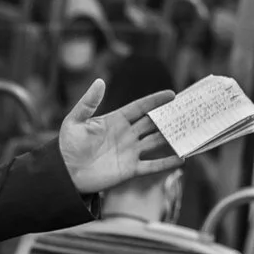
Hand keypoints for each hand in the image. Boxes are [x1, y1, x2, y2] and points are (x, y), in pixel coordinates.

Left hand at [58, 80, 181, 194]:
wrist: (64, 172)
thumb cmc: (67, 145)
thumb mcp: (75, 121)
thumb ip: (88, 103)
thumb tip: (100, 81)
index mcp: (116, 120)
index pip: (140, 108)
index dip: (155, 101)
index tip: (172, 94)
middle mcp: (127, 135)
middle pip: (153, 124)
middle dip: (169, 118)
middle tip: (188, 111)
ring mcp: (130, 152)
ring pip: (156, 143)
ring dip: (172, 138)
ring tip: (190, 133)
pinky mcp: (129, 170)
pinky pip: (152, 165)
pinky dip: (166, 163)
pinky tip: (182, 159)